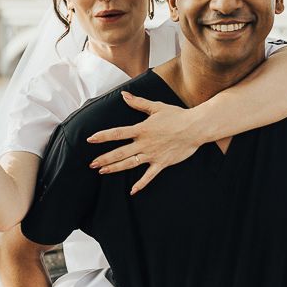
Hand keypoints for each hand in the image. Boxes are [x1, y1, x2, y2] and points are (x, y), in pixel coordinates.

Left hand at [87, 91, 201, 194]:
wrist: (195, 127)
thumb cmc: (177, 115)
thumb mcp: (156, 107)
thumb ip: (138, 103)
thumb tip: (124, 95)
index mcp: (141, 129)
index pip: (117, 133)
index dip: (102, 136)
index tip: (90, 139)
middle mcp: (144, 143)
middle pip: (120, 152)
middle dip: (104, 158)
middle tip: (92, 164)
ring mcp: (152, 154)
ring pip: (130, 164)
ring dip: (115, 168)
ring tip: (103, 171)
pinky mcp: (162, 163)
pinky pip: (149, 176)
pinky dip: (141, 184)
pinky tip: (132, 191)